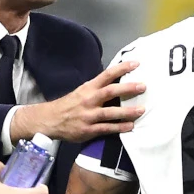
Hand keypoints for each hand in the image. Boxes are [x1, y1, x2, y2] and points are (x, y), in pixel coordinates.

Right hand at [17, 61, 145, 142]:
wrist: (50, 120)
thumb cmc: (70, 104)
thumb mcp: (82, 91)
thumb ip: (98, 88)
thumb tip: (118, 81)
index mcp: (88, 88)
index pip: (107, 75)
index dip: (121, 68)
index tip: (136, 64)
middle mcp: (89, 100)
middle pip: (110, 92)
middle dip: (128, 88)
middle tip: (143, 86)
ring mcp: (89, 115)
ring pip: (110, 112)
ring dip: (127, 111)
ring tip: (141, 110)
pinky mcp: (88, 130)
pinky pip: (106, 128)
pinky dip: (119, 127)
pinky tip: (130, 126)